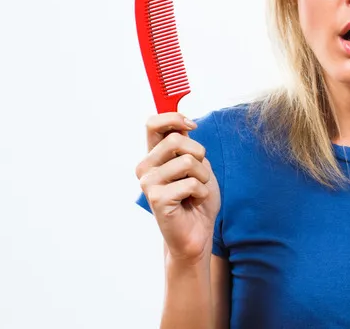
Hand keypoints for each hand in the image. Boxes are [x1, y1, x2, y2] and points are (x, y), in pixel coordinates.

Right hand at [135, 113, 220, 263]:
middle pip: (176, 139)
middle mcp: (146, 166)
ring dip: (203, 176)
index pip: (153, 123)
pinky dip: (202, 193)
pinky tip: (193, 202)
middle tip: (199, 173)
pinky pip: (191, 183)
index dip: (174, 118)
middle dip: (199, 153)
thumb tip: (185, 123)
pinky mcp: (156, 199)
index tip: (193, 126)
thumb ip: (188, 144)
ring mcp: (148, 183)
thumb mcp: (197, 163)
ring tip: (196, 190)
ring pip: (187, 161)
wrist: (198, 231)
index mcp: (154, 155)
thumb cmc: (197, 197)